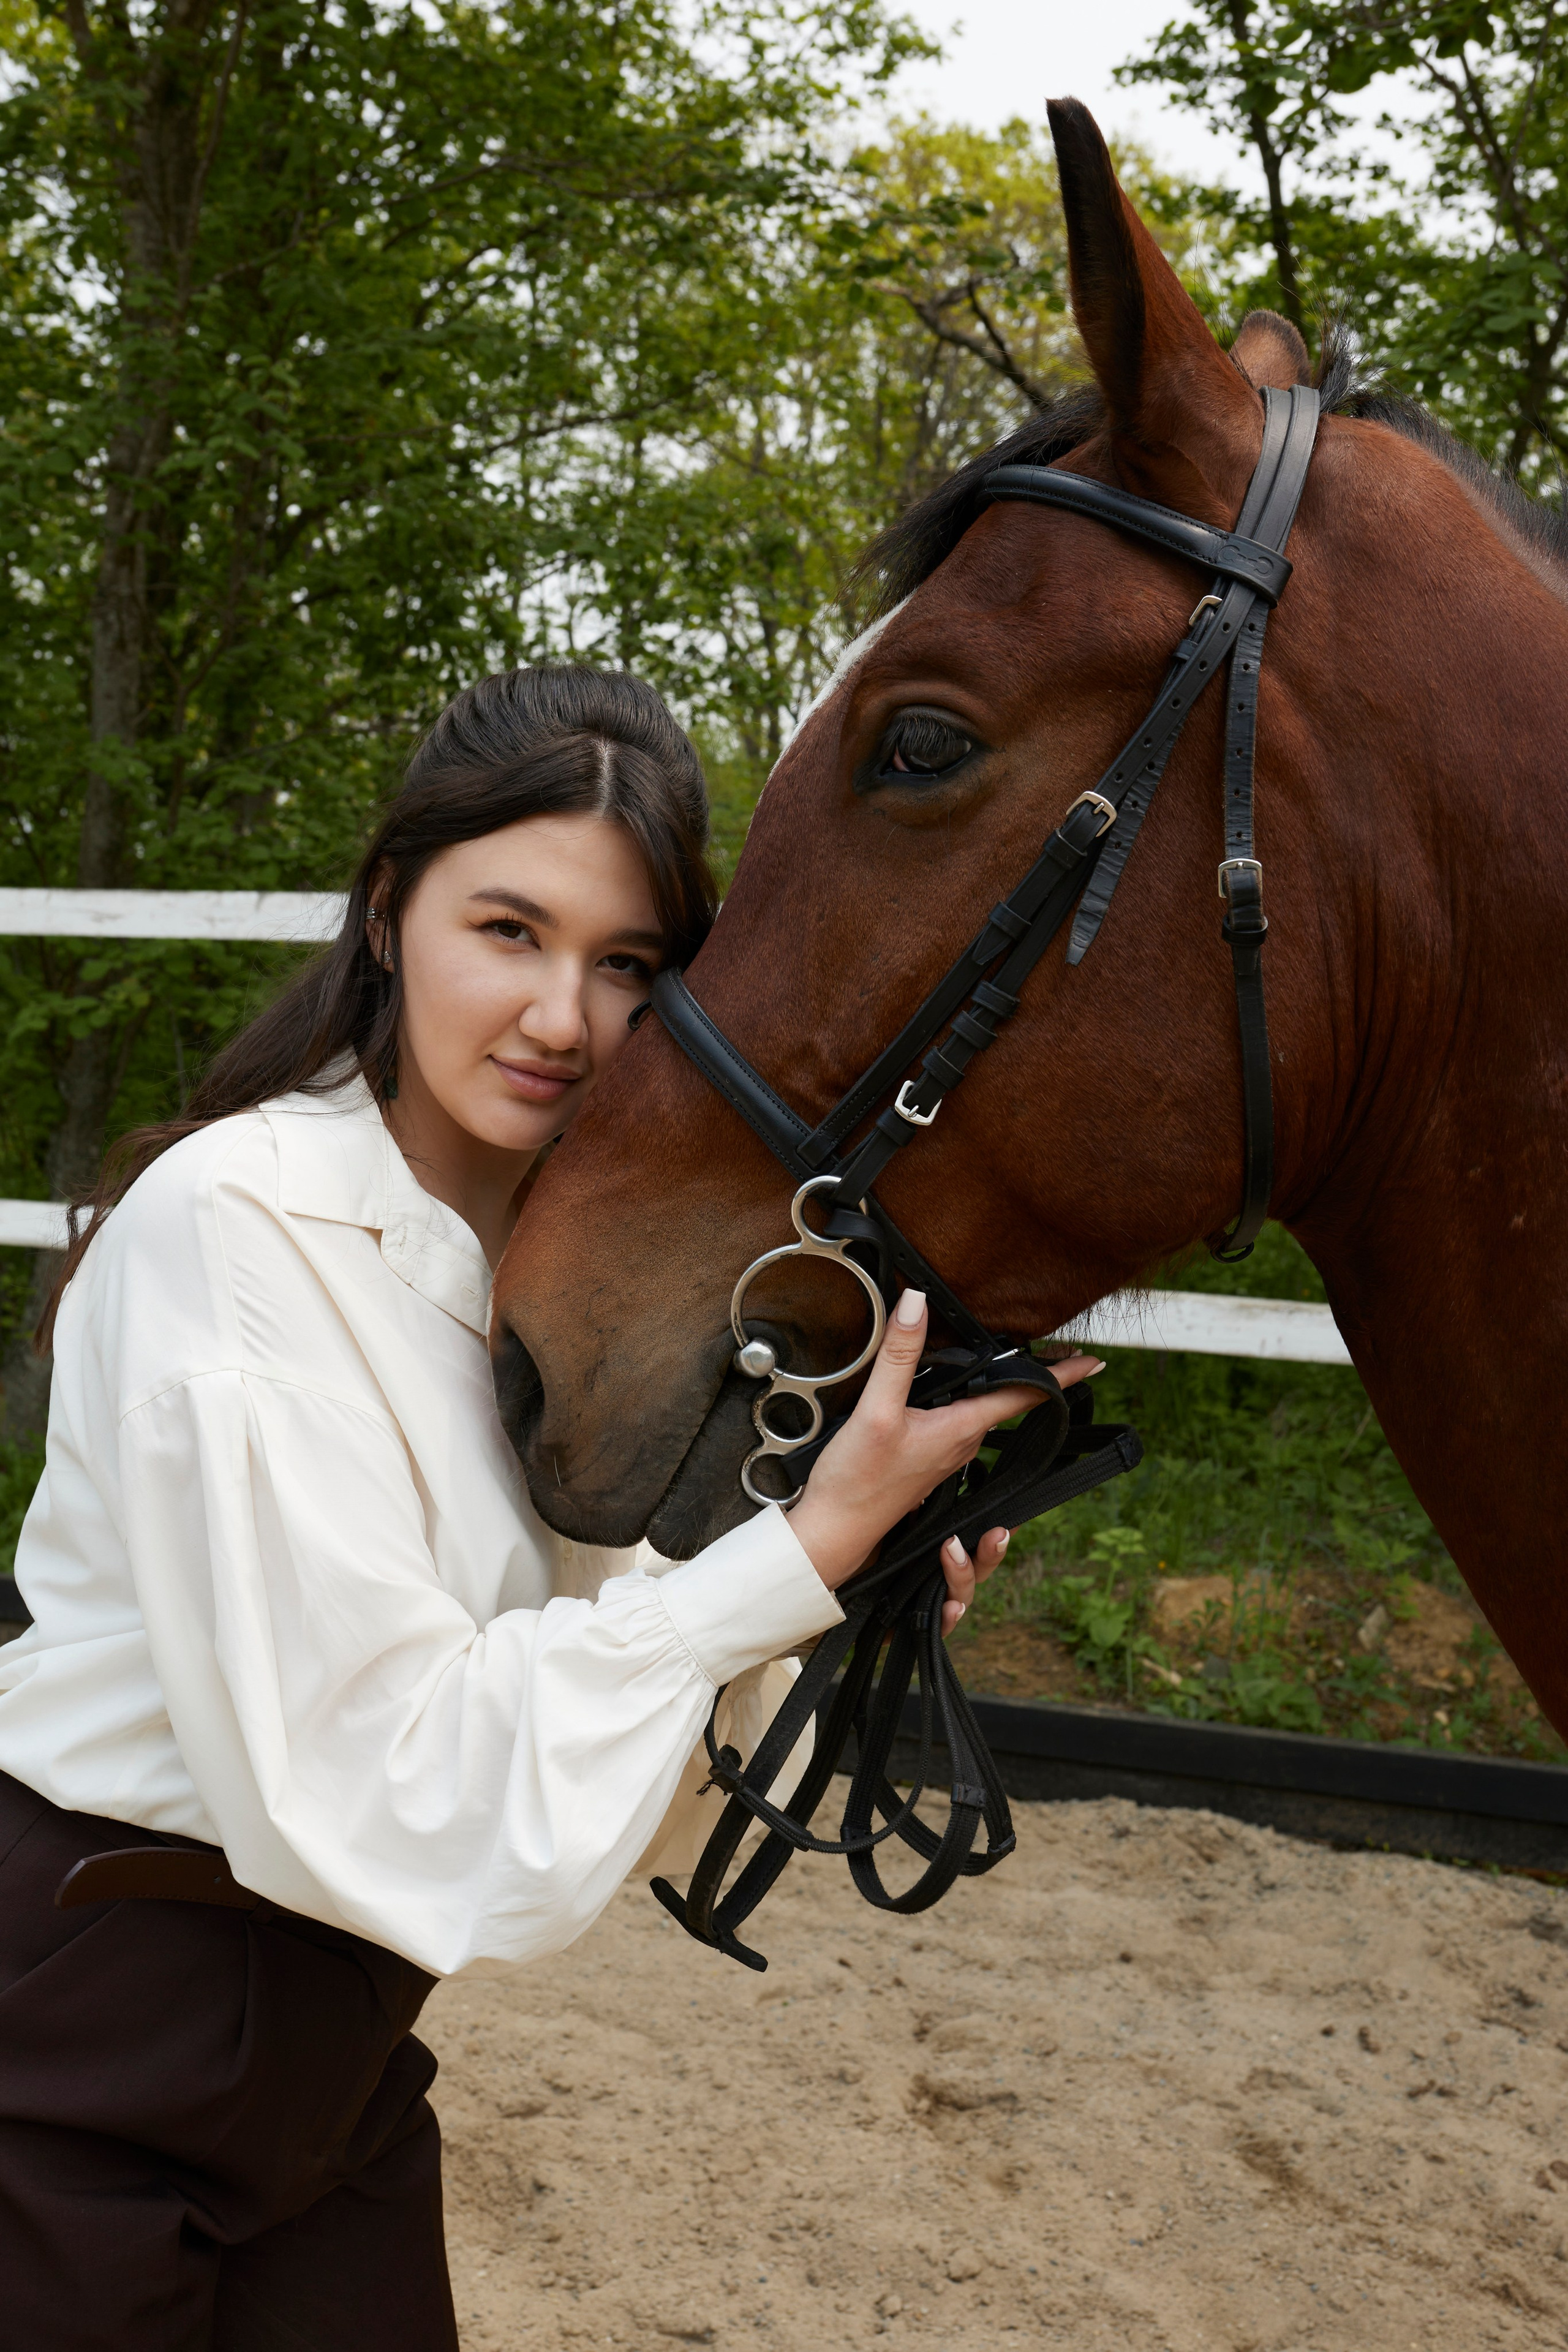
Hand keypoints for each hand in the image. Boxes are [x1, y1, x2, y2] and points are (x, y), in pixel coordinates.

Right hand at [786, 1285, 1102, 1598]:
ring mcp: (945, 1455)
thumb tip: (916, 1303)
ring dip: (995, 1389)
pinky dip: (966, 1402)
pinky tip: (949, 1393)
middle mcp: (962, 1444)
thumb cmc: (856, 1482)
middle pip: (1005, 1401)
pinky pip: (957, 1424)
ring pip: (980, 1412)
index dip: (1061, 1375)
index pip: (1023, 1396)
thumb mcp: (876, 1411)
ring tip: (1005, 1361)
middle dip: (1030, 1375)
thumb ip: (899, 1356)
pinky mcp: (924, 1461)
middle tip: (1053, 1345)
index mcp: (961, 1430)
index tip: (1095, 1360)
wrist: (834, 1532)